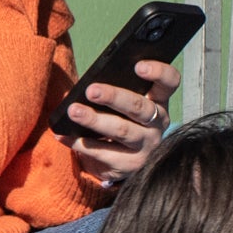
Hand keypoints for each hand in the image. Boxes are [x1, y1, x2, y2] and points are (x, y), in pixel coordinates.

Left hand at [67, 58, 175, 194]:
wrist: (123, 160)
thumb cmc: (119, 120)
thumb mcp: (123, 105)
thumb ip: (113, 91)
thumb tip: (81, 87)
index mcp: (158, 101)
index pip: (169, 82)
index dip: (159, 72)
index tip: (138, 66)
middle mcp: (158, 123)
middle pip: (140, 107)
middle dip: (115, 96)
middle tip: (91, 90)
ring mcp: (147, 146)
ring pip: (122, 131)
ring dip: (95, 119)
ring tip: (73, 111)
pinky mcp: (131, 166)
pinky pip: (104, 154)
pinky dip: (80, 143)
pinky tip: (63, 135)